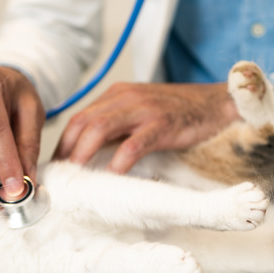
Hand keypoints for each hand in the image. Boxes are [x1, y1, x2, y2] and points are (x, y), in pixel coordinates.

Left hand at [53, 82, 239, 172]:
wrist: (218, 103)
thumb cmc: (180, 112)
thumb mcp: (141, 113)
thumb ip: (117, 127)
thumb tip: (91, 156)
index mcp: (117, 95)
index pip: (78, 118)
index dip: (62, 144)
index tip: (55, 167)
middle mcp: (125, 98)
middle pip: (81, 123)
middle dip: (65, 152)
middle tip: (59, 178)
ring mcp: (143, 110)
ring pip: (99, 129)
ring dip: (82, 155)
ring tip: (75, 177)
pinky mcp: (162, 125)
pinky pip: (133, 144)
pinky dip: (118, 161)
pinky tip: (111, 176)